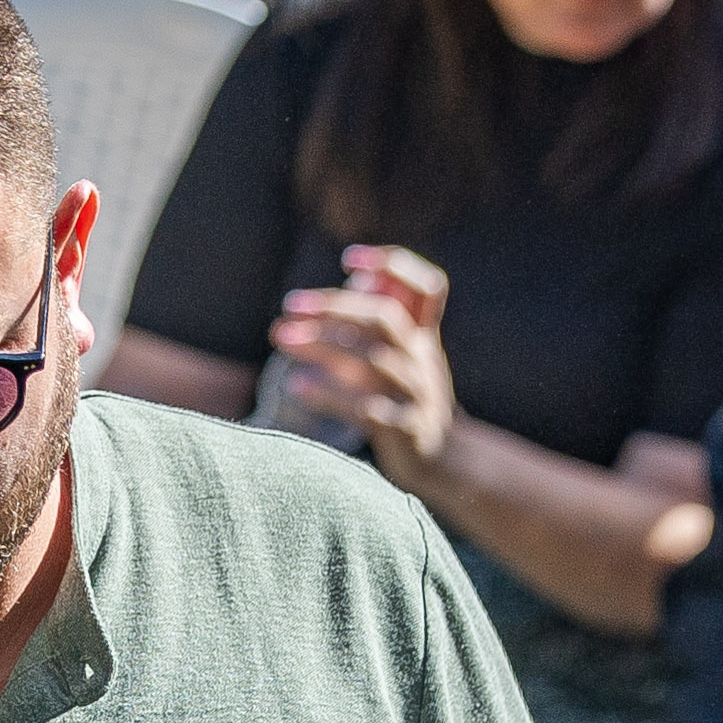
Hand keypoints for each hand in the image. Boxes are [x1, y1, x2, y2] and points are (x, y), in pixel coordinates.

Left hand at [272, 243, 458, 482]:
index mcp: (424, 337)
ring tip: (281, 337)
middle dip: (335, 306)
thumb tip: (360, 275)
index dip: (395, 265)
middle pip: (384, 318)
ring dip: (322, 346)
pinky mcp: (404, 429)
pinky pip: (365, 408)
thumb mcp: (407, 356)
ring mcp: (416, 394)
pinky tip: (299, 386)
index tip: (348, 258)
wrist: (440, 463)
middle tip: (290, 305)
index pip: (428, 287)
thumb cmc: (408, 400)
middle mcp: (423, 359)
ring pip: (370, 361)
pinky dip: (329, 395)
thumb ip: (387, 319)